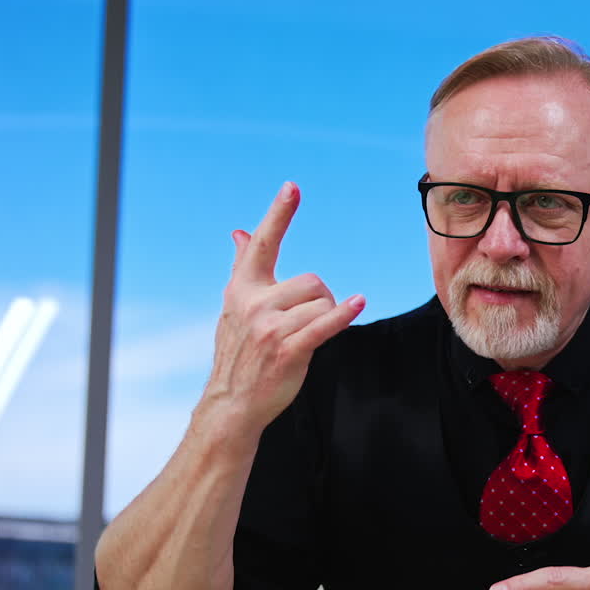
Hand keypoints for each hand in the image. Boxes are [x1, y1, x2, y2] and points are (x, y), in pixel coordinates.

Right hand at [203, 182, 364, 439]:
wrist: (231, 403)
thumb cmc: (240, 351)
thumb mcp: (234, 306)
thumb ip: (242, 267)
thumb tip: (239, 232)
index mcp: (242, 288)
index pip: (263, 244)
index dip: (279, 214)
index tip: (292, 187)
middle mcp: (253, 303)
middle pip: (312, 281)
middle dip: (320, 299)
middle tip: (304, 323)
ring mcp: (270, 328)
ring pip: (321, 303)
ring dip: (325, 318)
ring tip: (304, 338)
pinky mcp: (288, 350)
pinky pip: (324, 324)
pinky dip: (343, 314)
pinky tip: (358, 303)